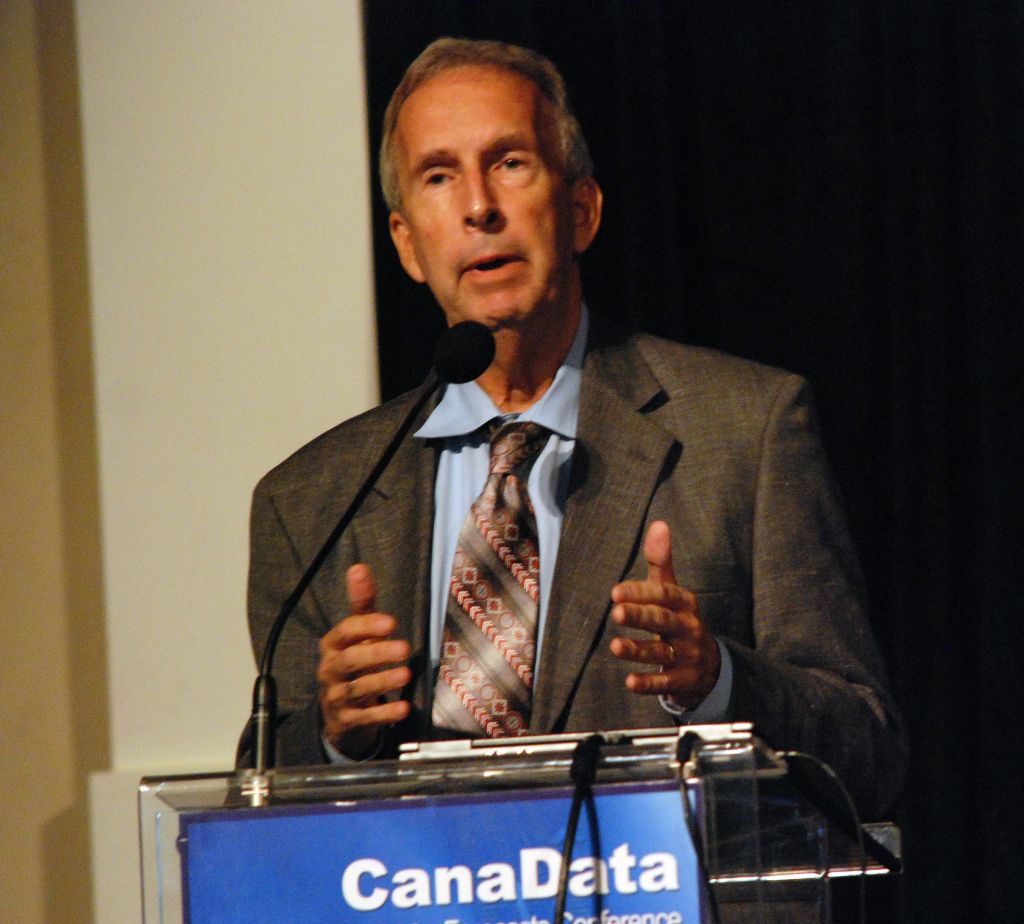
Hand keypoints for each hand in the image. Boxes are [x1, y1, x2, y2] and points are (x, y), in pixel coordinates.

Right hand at [317, 564, 411, 757]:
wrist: (339, 711)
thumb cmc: (354, 662)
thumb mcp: (358, 634)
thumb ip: (362, 604)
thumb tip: (359, 568)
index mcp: (332, 645)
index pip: (344, 632)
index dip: (365, 626)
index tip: (390, 623)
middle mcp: (330, 670)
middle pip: (350, 661)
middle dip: (376, 654)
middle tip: (405, 649)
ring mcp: (335, 696)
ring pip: (356, 689)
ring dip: (382, 681)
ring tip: (406, 675)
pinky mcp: (346, 720)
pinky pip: (364, 717)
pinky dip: (383, 714)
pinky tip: (404, 708)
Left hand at [609, 521, 720, 708]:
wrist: (710, 664)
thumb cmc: (679, 619)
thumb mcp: (673, 591)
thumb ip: (661, 561)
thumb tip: (659, 523)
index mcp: (685, 603)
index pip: (664, 595)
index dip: (641, 593)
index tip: (615, 592)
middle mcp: (688, 628)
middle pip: (663, 621)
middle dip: (640, 617)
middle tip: (616, 613)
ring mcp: (688, 656)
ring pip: (662, 653)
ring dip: (638, 651)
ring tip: (615, 646)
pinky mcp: (684, 681)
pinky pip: (666, 683)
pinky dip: (649, 684)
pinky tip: (630, 682)